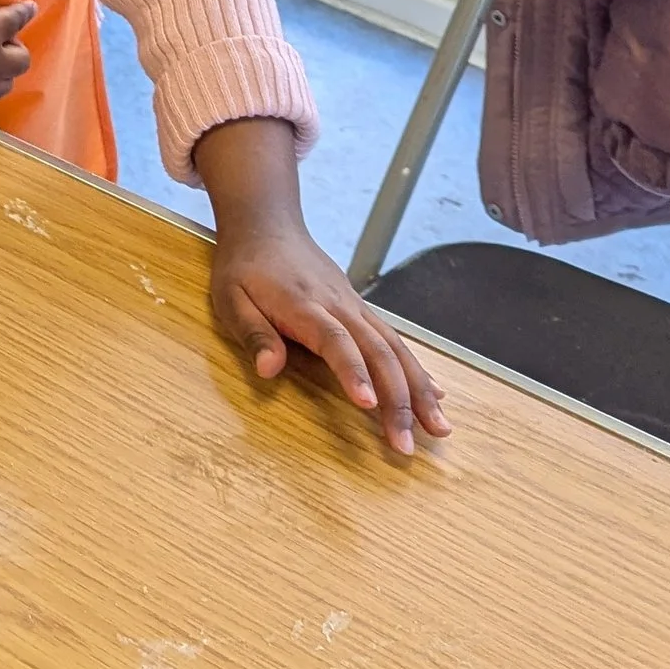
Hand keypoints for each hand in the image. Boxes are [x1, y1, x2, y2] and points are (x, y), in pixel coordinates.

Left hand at [209, 222, 450, 457]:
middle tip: (405, 444)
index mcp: (304, 305)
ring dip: (420, 389)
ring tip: (439, 428)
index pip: (335, 341)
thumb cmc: (245, 266)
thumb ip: (253, 333)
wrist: (267, 225)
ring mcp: (355, 307)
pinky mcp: (361, 309)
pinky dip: (417, 370)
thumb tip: (269, 369)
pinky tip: (436, 395)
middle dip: (398, 400)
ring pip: (396, 349)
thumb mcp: (230, 298)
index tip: (369, 404)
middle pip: (378, 352)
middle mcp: (339, 306)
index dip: (354, 372)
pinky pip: (395, 341)